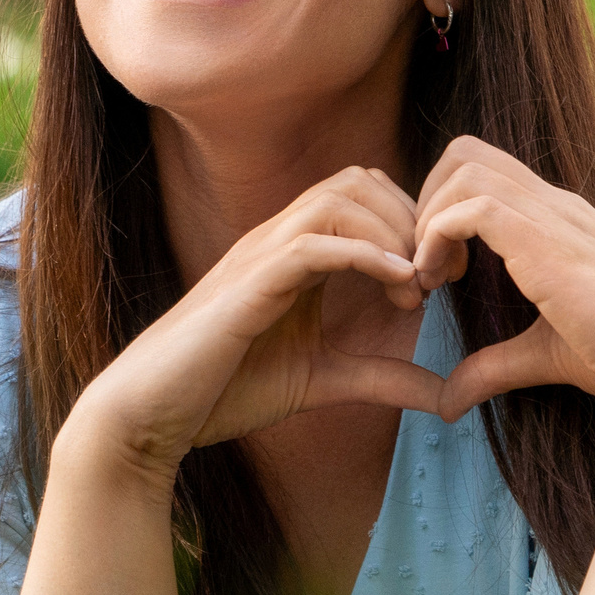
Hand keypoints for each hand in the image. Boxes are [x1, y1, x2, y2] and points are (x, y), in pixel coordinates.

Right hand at [71, 168, 448, 473]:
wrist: (151, 413)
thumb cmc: (223, 391)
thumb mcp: (321, 381)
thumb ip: (379, 378)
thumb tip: (444, 396)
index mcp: (292, 253)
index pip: (361, 195)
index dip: (410, 224)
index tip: (438, 277)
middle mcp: (276, 239)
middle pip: (356, 180)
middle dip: (410, 218)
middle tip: (437, 274)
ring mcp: (259, 254)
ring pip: (337, 197)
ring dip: (391, 231)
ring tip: (416, 283)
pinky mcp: (248, 283)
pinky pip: (312, 244)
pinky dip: (364, 254)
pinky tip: (398, 284)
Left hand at [413, 137, 594, 418]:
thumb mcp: (541, 355)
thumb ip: (492, 367)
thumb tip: (446, 400)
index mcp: (558, 219)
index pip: (486, 172)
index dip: (444, 208)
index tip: (438, 269)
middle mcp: (554, 205)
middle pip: (466, 152)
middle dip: (426, 199)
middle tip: (425, 263)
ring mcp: (552, 216)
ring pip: (464, 168)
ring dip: (427, 218)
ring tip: (429, 276)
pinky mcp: (545, 241)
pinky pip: (471, 206)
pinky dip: (436, 236)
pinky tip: (439, 281)